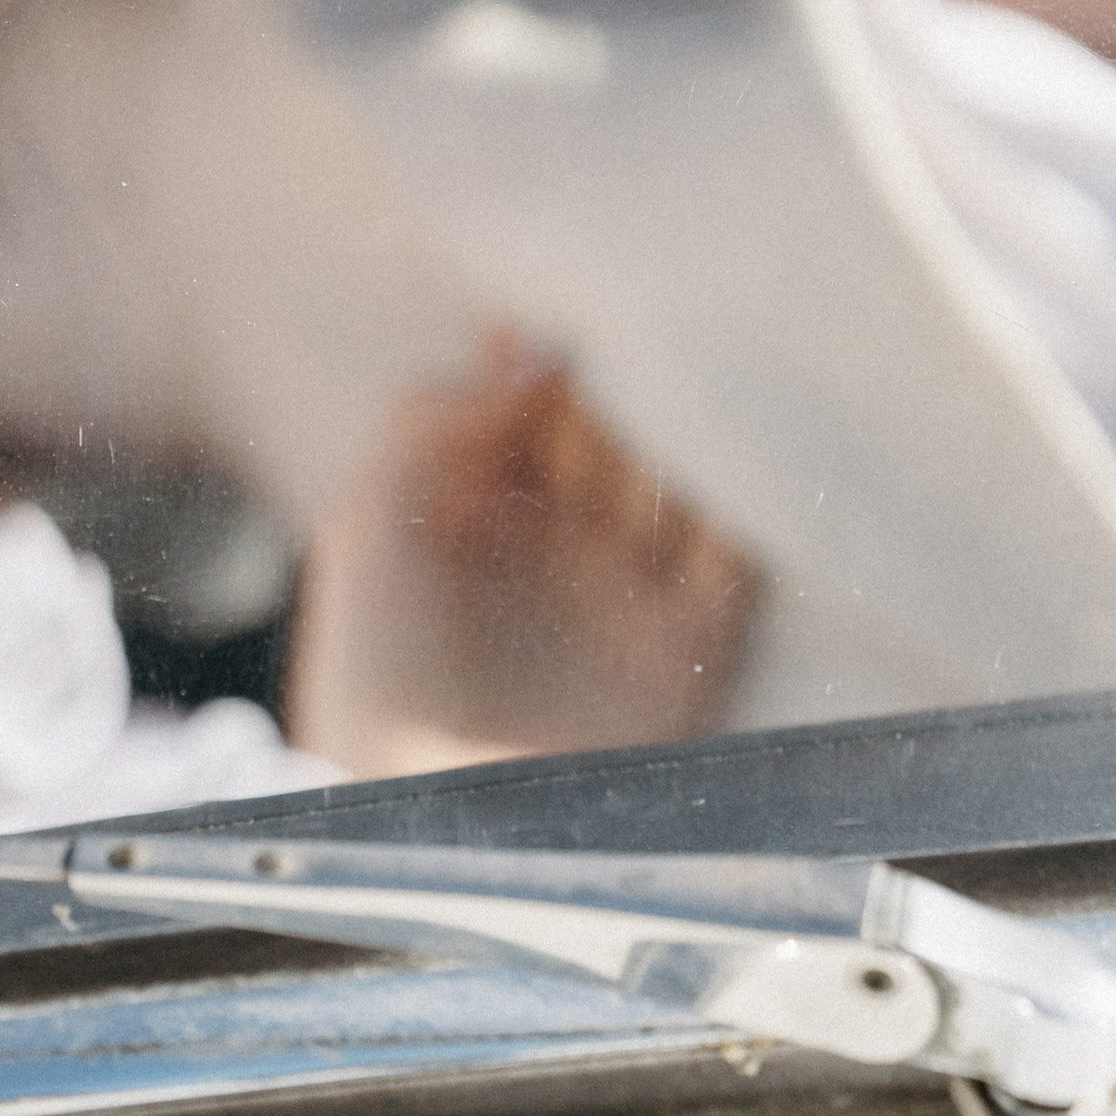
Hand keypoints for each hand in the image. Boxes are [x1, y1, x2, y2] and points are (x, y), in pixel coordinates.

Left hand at [284, 327, 757, 775]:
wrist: (421, 819)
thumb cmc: (373, 672)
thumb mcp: (371, 525)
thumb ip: (434, 421)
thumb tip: (536, 348)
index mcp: (478, 501)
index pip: (529, 398)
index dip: (540, 354)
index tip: (560, 296)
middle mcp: (559, 537)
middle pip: (611, 424)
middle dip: (620, 378)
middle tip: (631, 332)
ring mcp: (625, 589)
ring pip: (677, 473)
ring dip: (685, 426)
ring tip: (683, 376)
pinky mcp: (685, 648)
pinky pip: (734, 555)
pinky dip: (745, 500)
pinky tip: (733, 445)